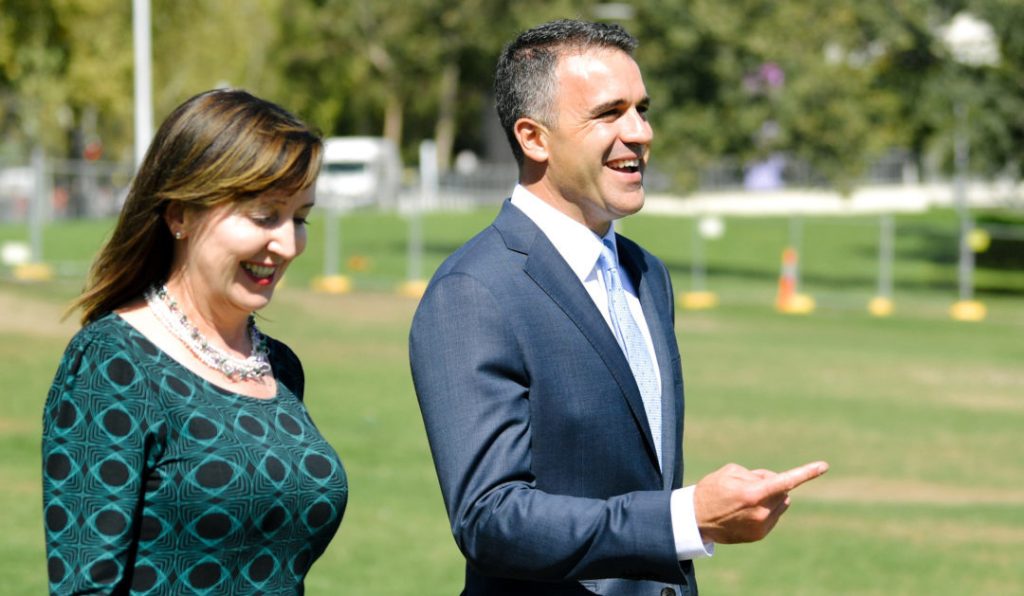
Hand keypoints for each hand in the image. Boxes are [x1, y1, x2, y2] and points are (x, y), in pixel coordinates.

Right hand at [693, 460, 828, 543]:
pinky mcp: (759, 535)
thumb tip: (777, 483)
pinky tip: (746, 512)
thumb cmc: (712, 490)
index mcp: (753, 493)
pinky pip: (773, 516)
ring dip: (770, 498)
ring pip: (780, 504)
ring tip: (745, 500)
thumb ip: (758, 475)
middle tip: (748, 485)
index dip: (806, 472)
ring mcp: (761, 526)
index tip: (824, 466)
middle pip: (782, 491)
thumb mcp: (731, 472)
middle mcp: (761, 512)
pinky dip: (765, 511)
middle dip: (772, 484)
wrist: (695, 519)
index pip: (786, 481)